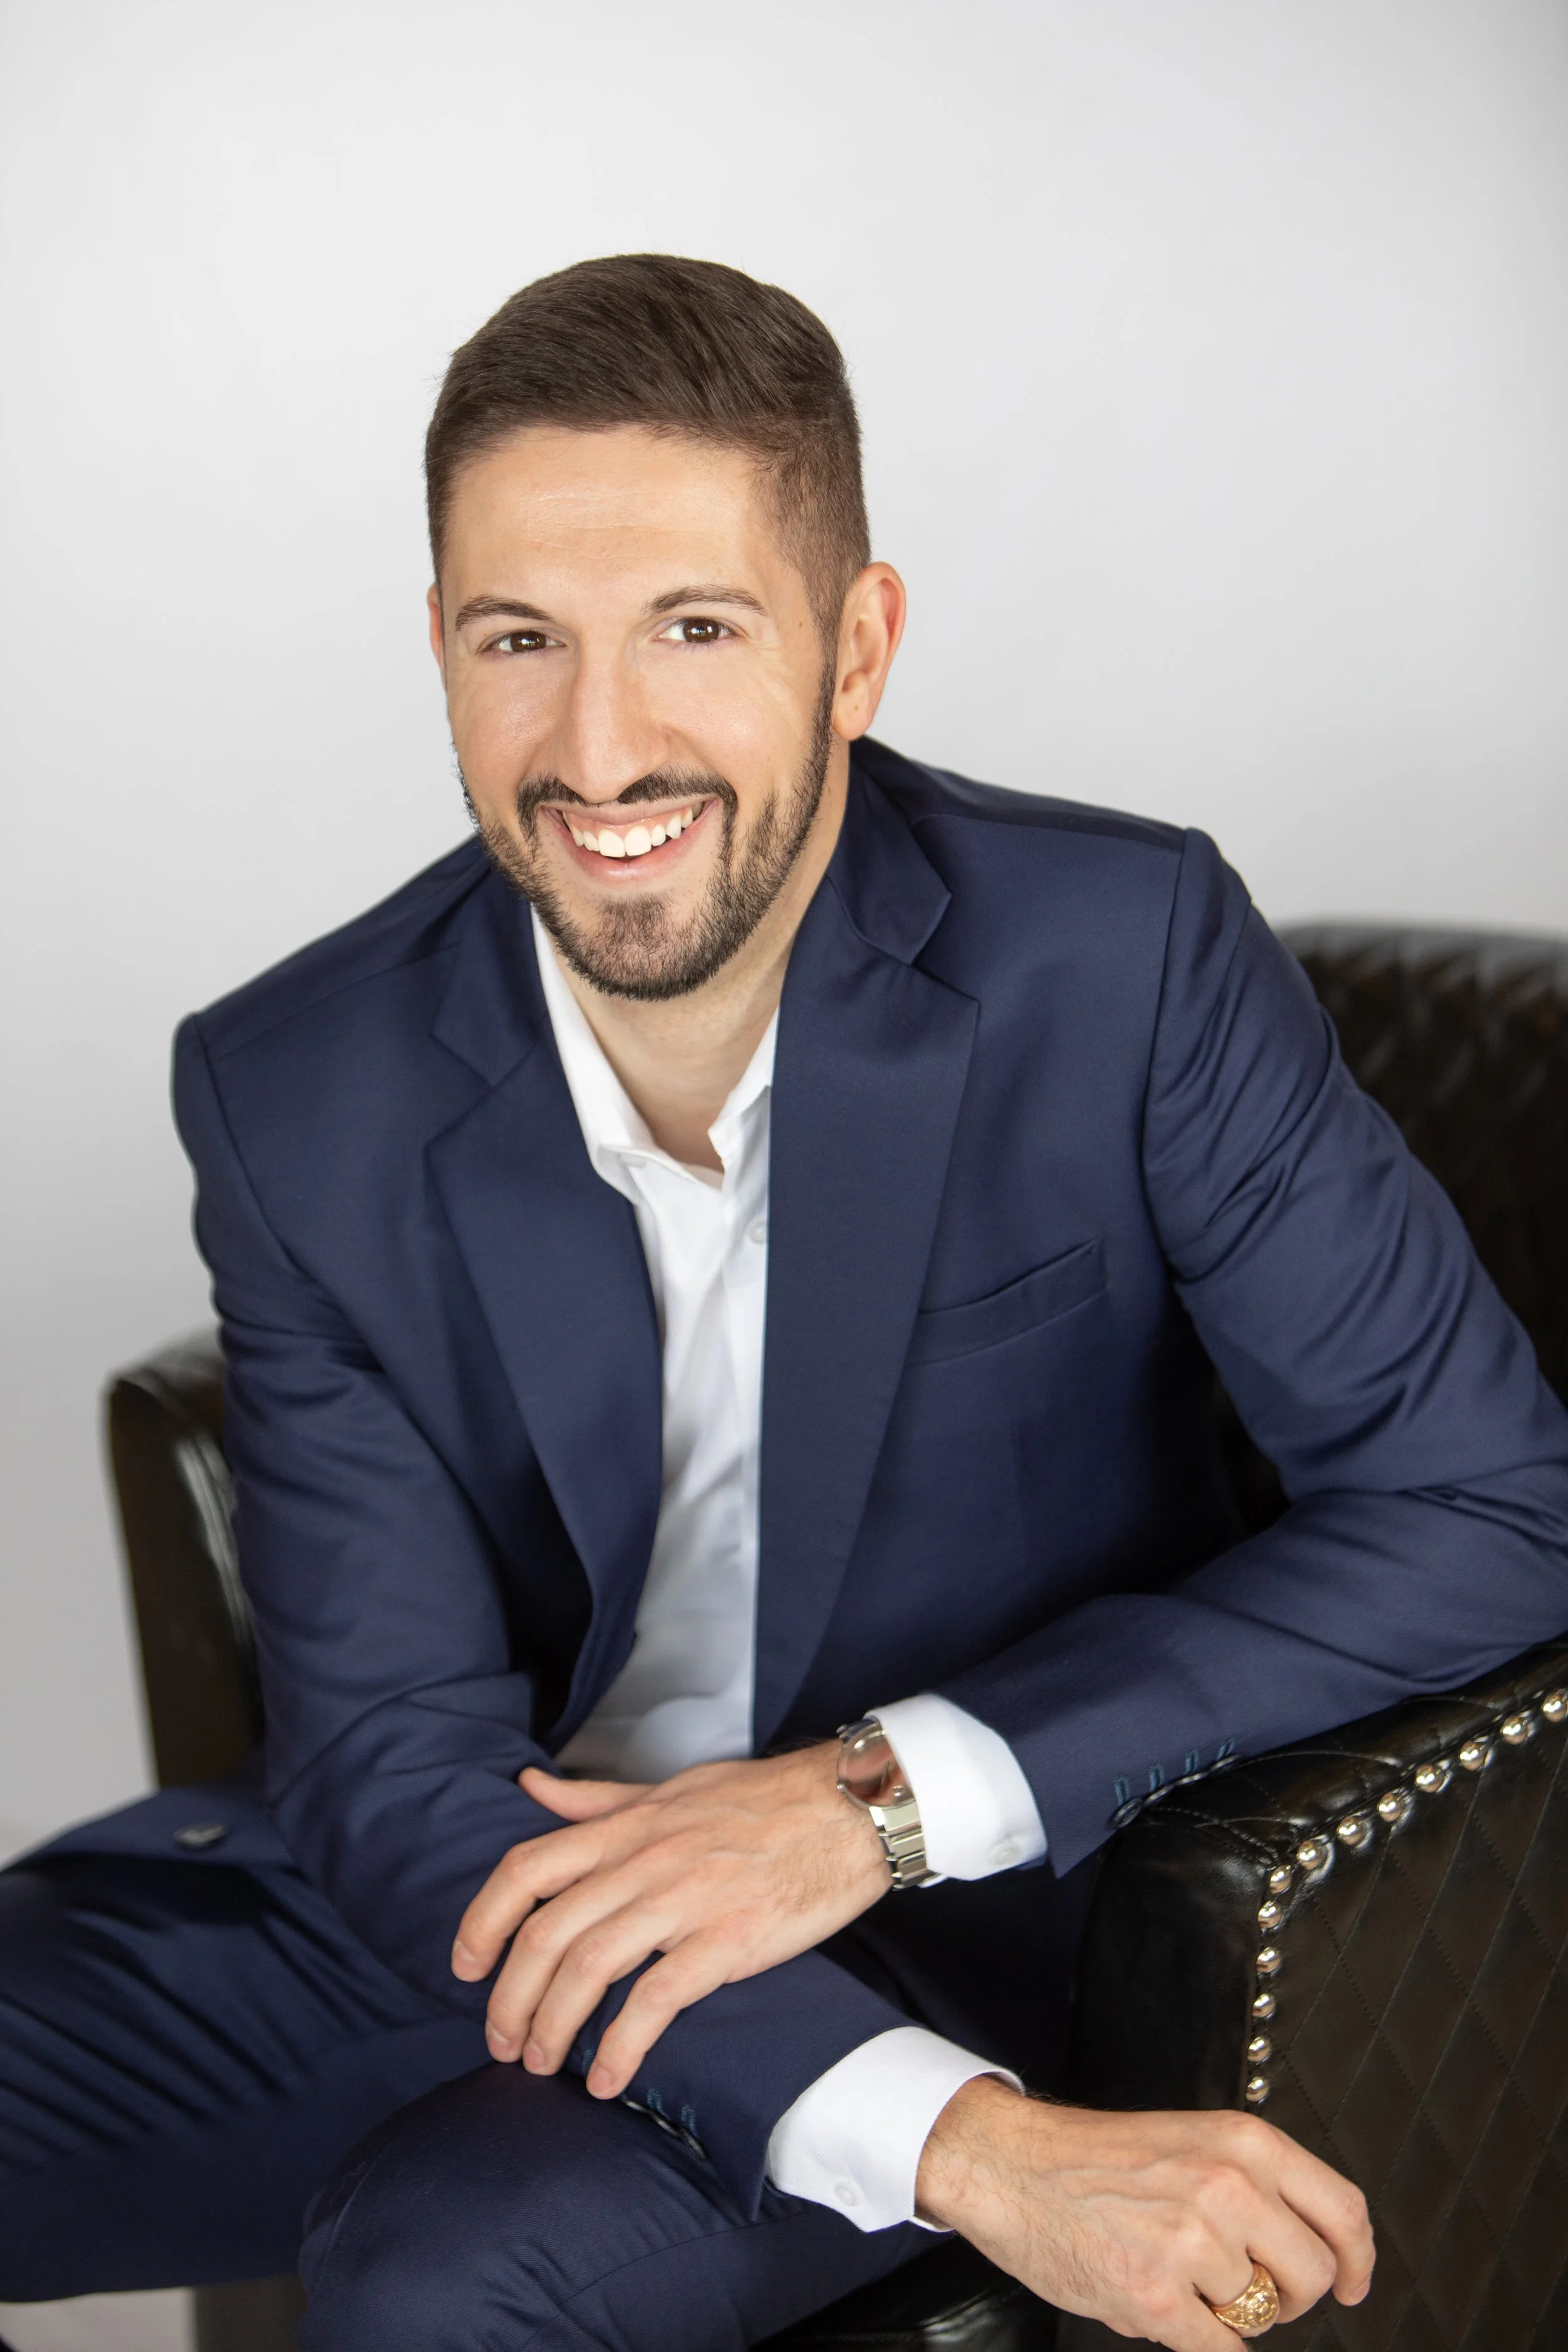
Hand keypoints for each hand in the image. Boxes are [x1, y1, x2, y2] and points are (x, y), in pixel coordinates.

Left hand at [450, 1744, 889, 2097]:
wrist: (846, 1810)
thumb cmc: (758, 1801)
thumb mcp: (667, 1788)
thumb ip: (594, 1799)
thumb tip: (530, 1787)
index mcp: (626, 1826)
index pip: (525, 1869)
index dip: (482, 1921)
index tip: (464, 1966)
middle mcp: (644, 1861)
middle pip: (545, 1934)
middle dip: (510, 1999)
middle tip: (502, 2042)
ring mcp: (685, 1900)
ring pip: (588, 1968)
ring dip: (553, 2028)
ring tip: (543, 2064)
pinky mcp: (728, 1941)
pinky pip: (656, 2001)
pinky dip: (622, 2047)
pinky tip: (607, 2079)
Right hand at [916, 2078, 1373, 2348]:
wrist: (1012, 2165)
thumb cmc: (1097, 2159)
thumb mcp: (1192, 2141)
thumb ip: (1255, 2185)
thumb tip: (1318, 2253)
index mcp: (1244, 2142)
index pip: (1343, 2211)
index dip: (1357, 2260)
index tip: (1351, 2284)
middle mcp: (1229, 2186)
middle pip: (1313, 2275)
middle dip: (1286, 2296)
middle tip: (1246, 2288)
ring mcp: (1194, 2242)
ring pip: (1260, 2317)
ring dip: (1224, 2311)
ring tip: (1173, 2273)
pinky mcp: (1156, 2296)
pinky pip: (1219, 2349)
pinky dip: (1198, 2338)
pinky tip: (1161, 2303)